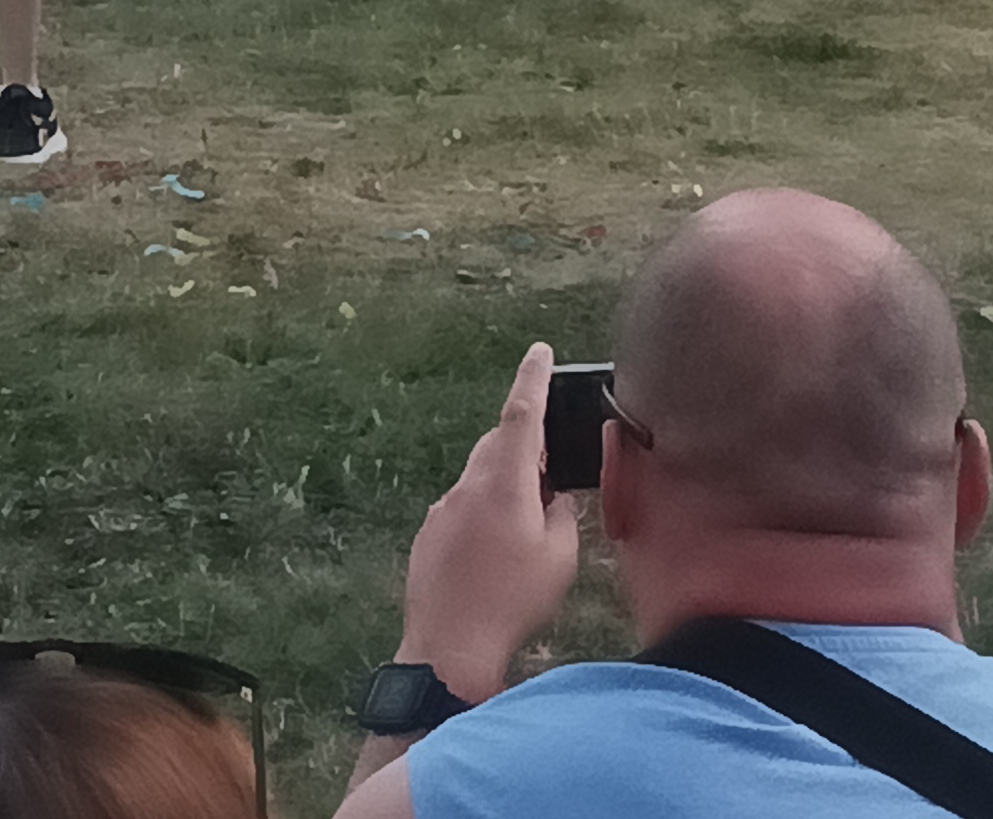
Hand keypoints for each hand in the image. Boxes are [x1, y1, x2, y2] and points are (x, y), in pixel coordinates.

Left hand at [395, 344, 585, 704]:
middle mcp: (467, 485)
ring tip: (530, 529)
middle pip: (498, 445)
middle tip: (552, 470)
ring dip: (507, 487)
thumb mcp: (559, 556)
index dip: (532, 379)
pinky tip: (498, 558)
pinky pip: (464, 508)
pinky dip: (486, 516)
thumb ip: (562, 514)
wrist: (449, 642)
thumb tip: (554, 496)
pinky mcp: (430, 532)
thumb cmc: (513, 599)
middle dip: (526, 448)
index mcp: (503, 483)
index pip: (521, 415)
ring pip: (481, 478)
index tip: (538, 351)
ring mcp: (443, 507)